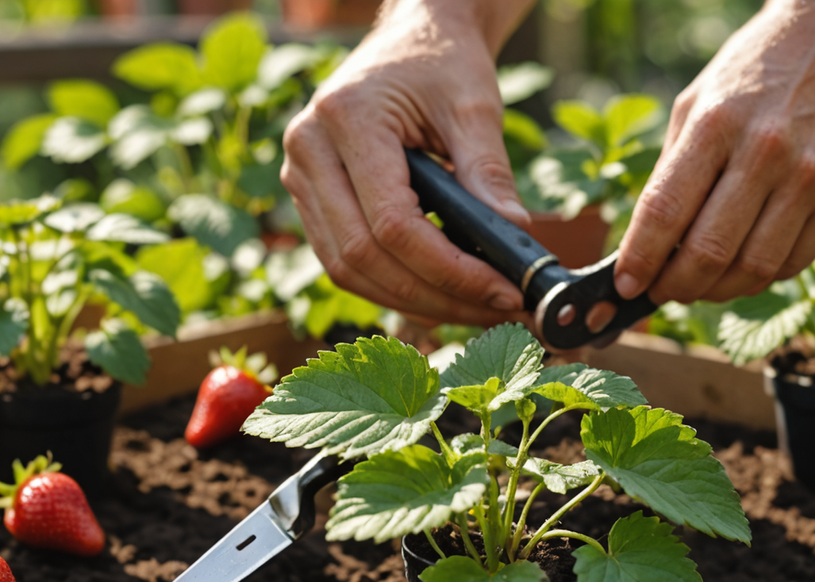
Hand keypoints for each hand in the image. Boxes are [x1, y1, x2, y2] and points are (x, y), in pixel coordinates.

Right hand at [282, 0, 537, 326]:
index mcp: (345, 118)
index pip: (391, 223)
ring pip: (346, 270)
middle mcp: (307, 150)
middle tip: (495, 311)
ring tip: (473, 308)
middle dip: (434, 296)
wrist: (410, 36)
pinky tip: (440, 292)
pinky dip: (391, 285)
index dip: (448, 270)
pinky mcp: (308, 198)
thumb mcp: (473, 104)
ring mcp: (299, 177)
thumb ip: (489, 171)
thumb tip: (515, 238)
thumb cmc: (440, 61)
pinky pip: (343, 261)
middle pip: (363, 257)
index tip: (502, 289)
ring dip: (412, 301)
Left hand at [613, 0, 814, 306]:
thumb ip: (673, 168)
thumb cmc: (757, 70)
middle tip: (662, 292)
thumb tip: (646, 239)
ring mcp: (811, 176)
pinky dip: (762, 277)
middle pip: (708, 252)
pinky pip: (796, 260)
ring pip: (754, 268)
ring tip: (701, 287)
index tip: (626, 284)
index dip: (640, 259)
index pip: (665, 212)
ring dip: (718, 291)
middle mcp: (764, 152)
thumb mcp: (698, 101)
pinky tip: (744, 268)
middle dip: (675, 286)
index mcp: (715, 125)